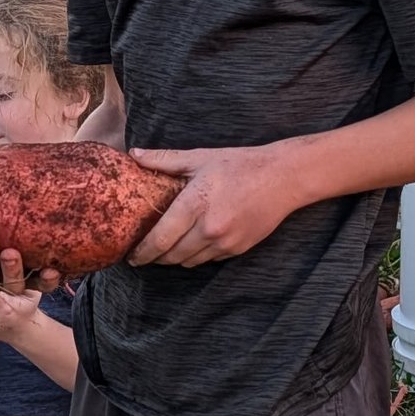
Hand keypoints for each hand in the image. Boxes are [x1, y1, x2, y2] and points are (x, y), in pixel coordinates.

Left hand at [127, 144, 309, 267]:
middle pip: (171, 256)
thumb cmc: (239, 164)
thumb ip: (164, 160)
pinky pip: (208, 260)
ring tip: (167, 248)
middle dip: (155, 257)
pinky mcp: (238, 249)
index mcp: (195, 204)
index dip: (142, 252)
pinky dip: (197, 255)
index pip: (160, 239)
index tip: (131, 256)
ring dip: (175, 258)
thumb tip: (134, 154)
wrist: (283, 178)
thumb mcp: (200, 157)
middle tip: (144, 253)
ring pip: (189, 262)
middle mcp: (209, 228)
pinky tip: (194, 242)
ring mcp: (225, 242)